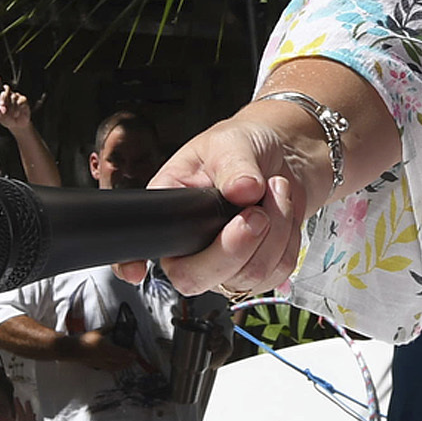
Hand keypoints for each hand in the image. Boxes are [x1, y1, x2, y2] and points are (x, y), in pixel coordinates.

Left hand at [0, 86, 34, 135]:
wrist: (18, 125)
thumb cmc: (7, 120)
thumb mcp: (0, 118)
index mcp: (1, 97)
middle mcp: (9, 95)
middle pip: (6, 89)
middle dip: (3, 98)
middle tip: (2, 106)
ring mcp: (16, 97)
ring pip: (13, 96)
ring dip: (12, 107)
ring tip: (12, 115)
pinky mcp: (23, 100)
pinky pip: (21, 100)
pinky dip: (18, 106)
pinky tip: (17, 113)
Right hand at [147, 110, 326, 297]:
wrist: (287, 154)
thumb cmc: (246, 144)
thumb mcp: (232, 143)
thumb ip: (235, 166)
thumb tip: (241, 190)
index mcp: (170, 208)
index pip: (143, 245)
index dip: (132, 264)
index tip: (136, 271)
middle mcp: (192, 243)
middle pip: (196, 277)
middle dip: (236, 246)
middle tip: (256, 210)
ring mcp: (224, 261)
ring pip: (247, 275)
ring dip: (275, 231)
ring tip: (276, 192)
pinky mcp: (257, 268)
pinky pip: (276, 273)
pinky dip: (289, 241)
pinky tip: (283, 213)